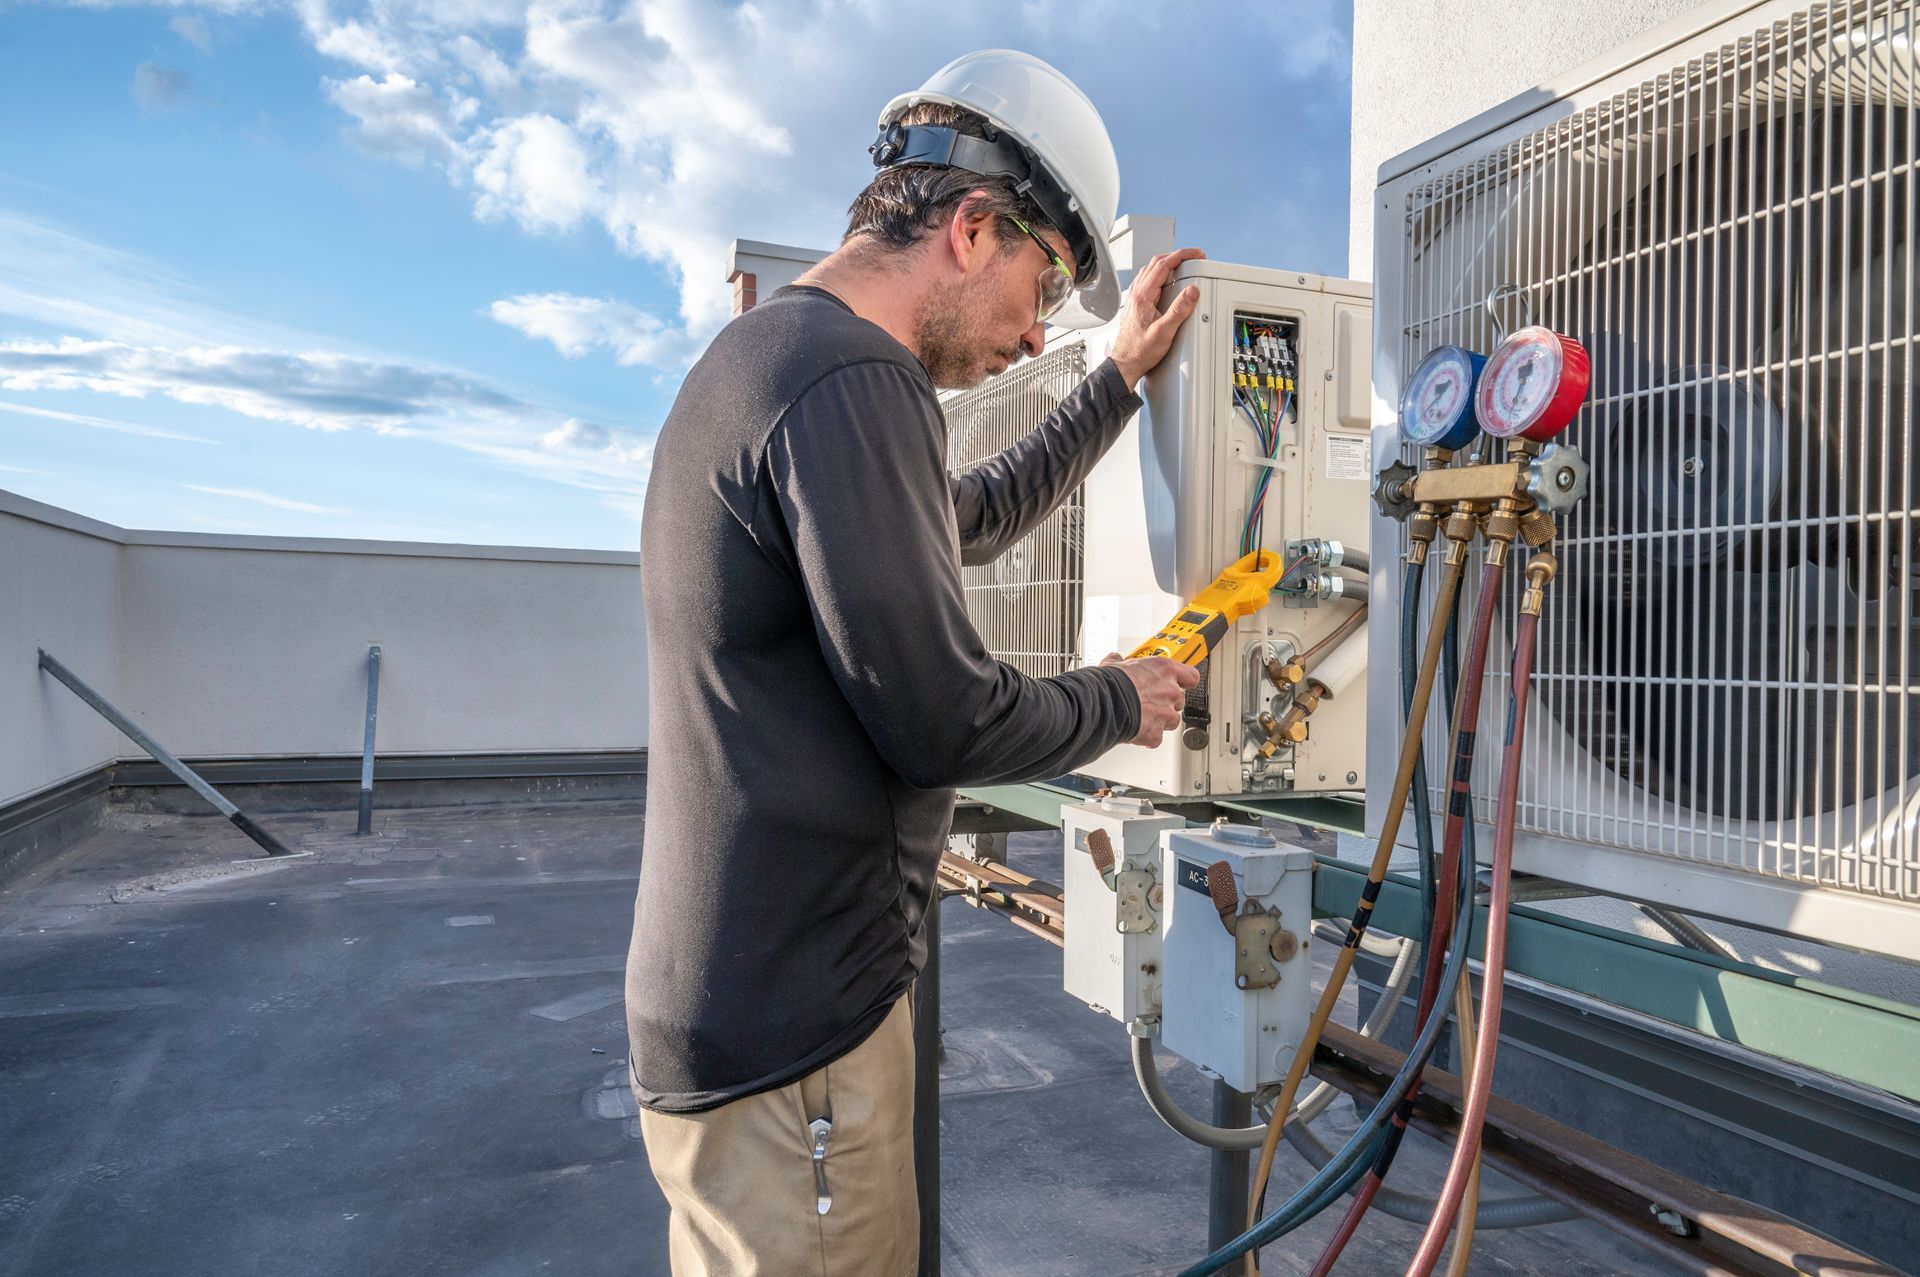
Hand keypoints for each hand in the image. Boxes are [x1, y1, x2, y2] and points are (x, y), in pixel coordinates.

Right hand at [1100, 652, 1201, 747]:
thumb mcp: (1114, 665)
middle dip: (1167, 702)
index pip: (1190, 675)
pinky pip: (1156, 737)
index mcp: (1164, 670)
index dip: (1185, 680)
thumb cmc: (1110, 683)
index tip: (1181, 682)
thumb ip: (1120, 662)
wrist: (1103, 704)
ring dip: (1160, 720)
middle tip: (1150, 701)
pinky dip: (1147, 736)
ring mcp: (1166, 713)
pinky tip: (1135, 731)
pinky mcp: (1156, 733)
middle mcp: (1170, 691)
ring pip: (1172, 720)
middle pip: (1179, 700)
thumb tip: (1115, 660)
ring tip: (1142, 717)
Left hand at [1108, 247, 1206, 386]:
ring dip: (1167, 263)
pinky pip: (1147, 281)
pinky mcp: (1136, 305)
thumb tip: (1192, 292)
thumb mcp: (1164, 332)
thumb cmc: (1140, 351)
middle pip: (1156, 263)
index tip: (1195, 254)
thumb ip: (1179, 310)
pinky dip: (1160, 274)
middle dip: (1176, 256)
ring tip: (1183, 264)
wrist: (1126, 363)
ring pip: (1150, 270)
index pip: (1163, 265)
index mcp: (1142, 296)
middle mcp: (1136, 294)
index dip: (1181, 255)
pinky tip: (1167, 280)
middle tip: (1193, 257)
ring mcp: (1134, 298)